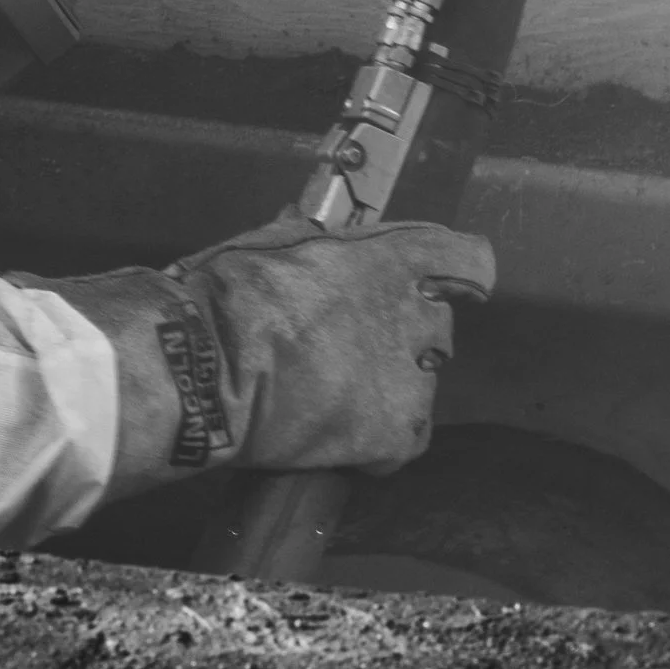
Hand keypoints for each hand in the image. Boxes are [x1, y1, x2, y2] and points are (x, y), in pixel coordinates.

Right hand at [12, 212, 493, 497]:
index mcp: (388, 261)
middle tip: (348, 343)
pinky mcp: (394, 435)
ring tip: (333, 395)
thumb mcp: (266, 245)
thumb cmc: (226, 299)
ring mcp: (409, 380)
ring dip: (389, 385)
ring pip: (421, 383)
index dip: (459, 272)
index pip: (465, 259)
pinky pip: (405, 440)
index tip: (447, 283)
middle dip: (403, 332)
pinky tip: (340, 436)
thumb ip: (307, 239)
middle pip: (437, 325)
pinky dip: (379, 441)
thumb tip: (310, 227)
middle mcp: (413, 318)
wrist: (204, 372)